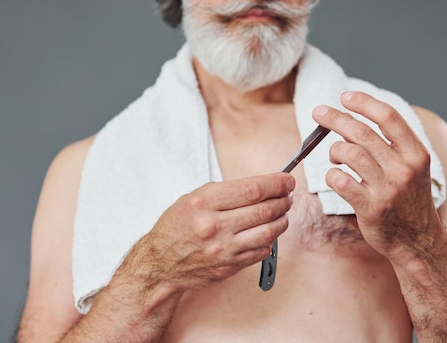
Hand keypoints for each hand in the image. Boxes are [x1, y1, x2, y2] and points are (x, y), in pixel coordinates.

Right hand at [134, 173, 294, 289]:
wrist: (159, 264)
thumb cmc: (176, 228)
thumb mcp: (194, 198)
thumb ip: (227, 192)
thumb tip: (262, 185)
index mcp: (204, 203)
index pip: (252, 189)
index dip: (276, 184)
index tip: (286, 180)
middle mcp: (214, 226)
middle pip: (264, 210)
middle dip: (283, 200)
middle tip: (287, 196)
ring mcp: (223, 249)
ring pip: (268, 232)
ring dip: (282, 220)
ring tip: (283, 213)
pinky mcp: (229, 267)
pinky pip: (261, 251)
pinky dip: (270, 239)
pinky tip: (268, 231)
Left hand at [312, 91, 438, 257]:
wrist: (418, 241)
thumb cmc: (409, 200)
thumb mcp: (413, 167)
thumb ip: (392, 145)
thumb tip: (357, 118)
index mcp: (416, 153)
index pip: (388, 117)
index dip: (364, 102)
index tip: (345, 97)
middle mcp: (404, 168)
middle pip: (362, 132)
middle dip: (335, 118)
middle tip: (319, 113)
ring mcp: (387, 188)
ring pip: (349, 153)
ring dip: (334, 150)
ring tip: (335, 156)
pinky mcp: (370, 207)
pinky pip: (340, 180)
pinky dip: (331, 174)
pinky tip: (335, 176)